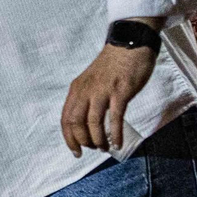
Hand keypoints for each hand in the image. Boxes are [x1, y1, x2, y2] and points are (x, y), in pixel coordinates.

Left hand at [61, 42, 157, 157]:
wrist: (130, 44)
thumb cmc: (113, 65)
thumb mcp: (92, 81)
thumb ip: (88, 98)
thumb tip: (88, 124)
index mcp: (77, 88)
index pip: (66, 118)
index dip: (69, 138)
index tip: (76, 151)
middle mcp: (86, 90)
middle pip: (76, 122)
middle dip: (83, 140)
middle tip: (94, 148)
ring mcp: (102, 90)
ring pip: (93, 122)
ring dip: (98, 139)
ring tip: (105, 147)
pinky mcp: (120, 91)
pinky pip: (115, 117)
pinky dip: (115, 133)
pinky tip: (118, 142)